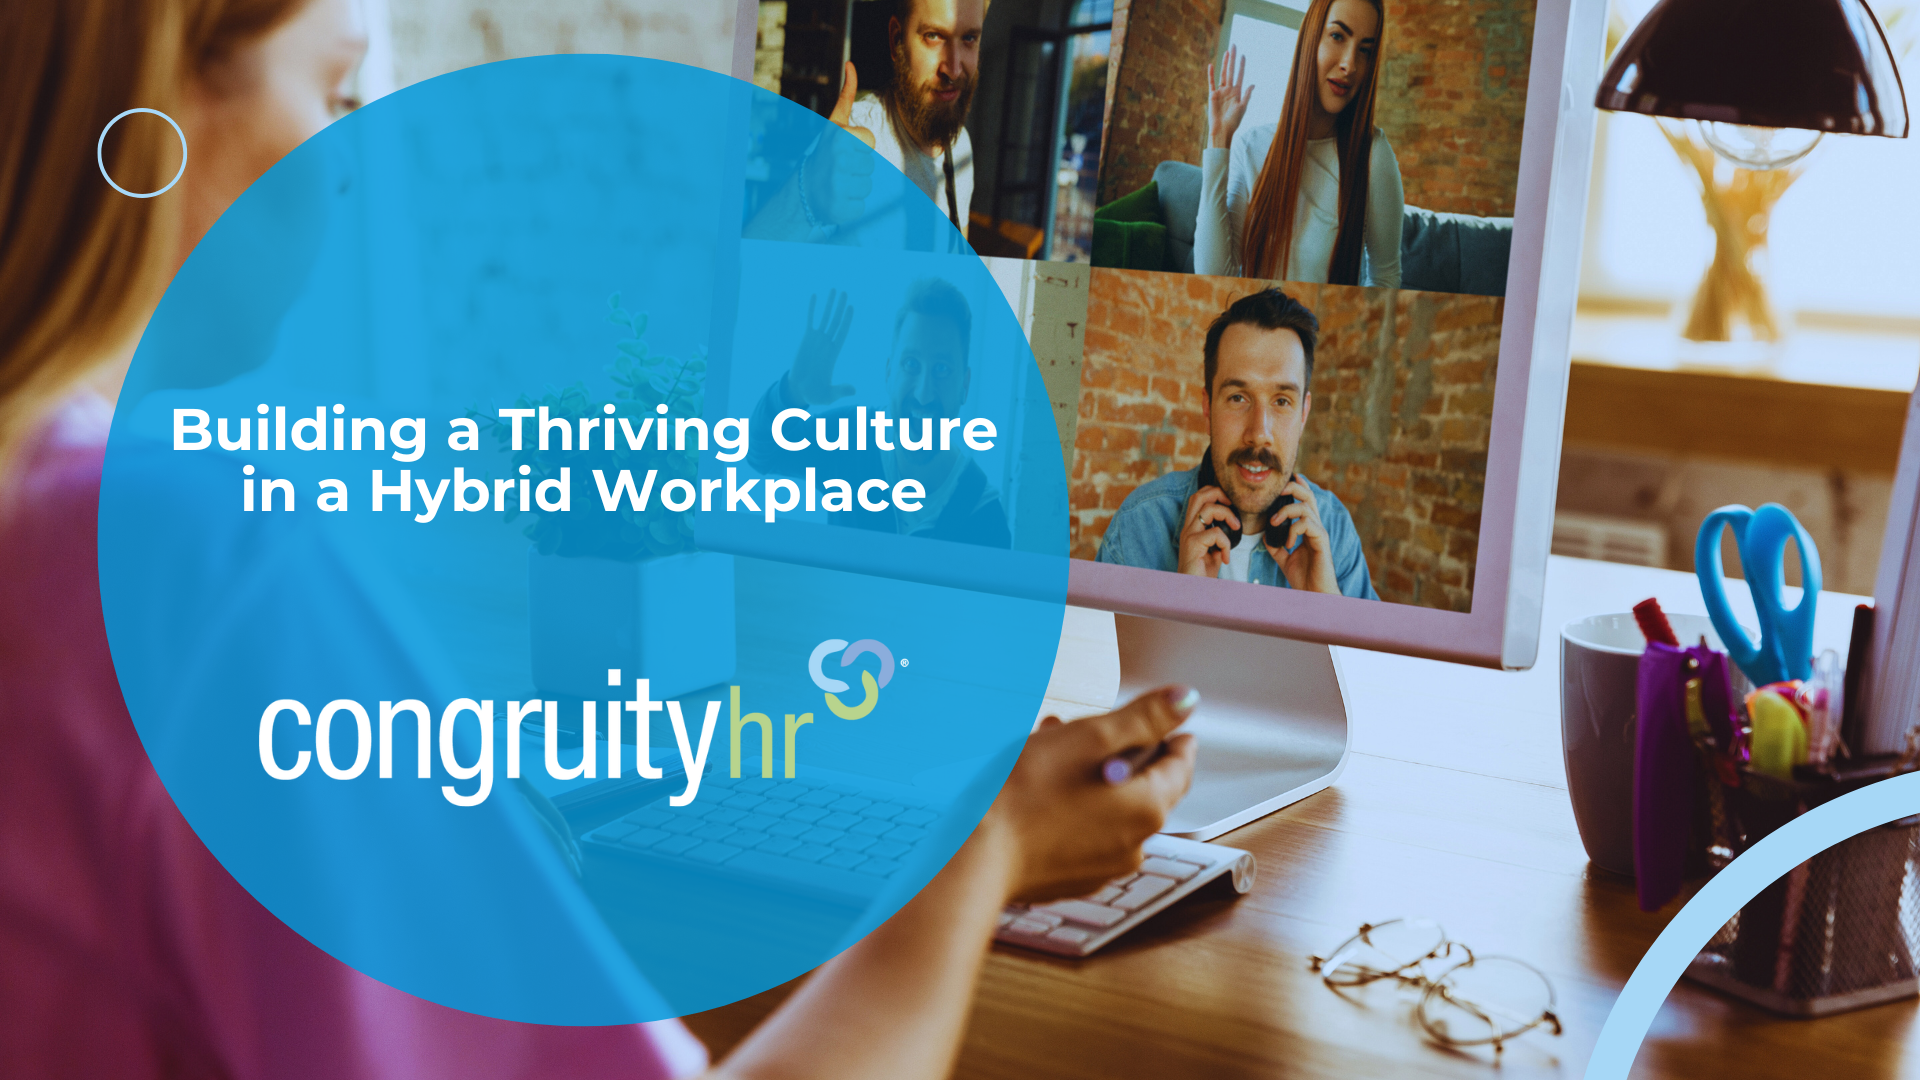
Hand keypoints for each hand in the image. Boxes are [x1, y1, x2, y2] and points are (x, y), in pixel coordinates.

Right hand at [790, 290, 855, 404]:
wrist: (799, 390)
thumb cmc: (815, 393)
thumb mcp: (829, 395)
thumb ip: (841, 390)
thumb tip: (855, 391)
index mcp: (834, 354)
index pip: (842, 333)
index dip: (846, 321)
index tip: (851, 307)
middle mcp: (827, 344)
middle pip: (835, 321)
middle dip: (840, 307)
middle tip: (844, 292)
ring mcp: (816, 340)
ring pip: (824, 318)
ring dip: (829, 304)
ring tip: (833, 289)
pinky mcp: (805, 339)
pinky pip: (810, 321)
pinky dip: (812, 309)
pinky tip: (815, 296)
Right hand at [802, 62, 876, 225]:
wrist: (805, 189)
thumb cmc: (826, 152)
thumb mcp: (835, 123)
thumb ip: (846, 95)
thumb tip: (851, 64)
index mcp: (840, 138)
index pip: (871, 141)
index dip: (860, 146)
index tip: (844, 148)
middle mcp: (838, 161)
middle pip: (871, 164)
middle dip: (859, 167)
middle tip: (841, 167)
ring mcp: (840, 186)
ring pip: (868, 185)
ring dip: (856, 186)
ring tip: (839, 182)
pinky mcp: (843, 209)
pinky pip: (862, 205)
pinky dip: (852, 205)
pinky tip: (838, 198)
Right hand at [978, 687, 1199, 902]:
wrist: (976, 855)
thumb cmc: (1027, 795)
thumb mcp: (1089, 738)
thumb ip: (1143, 718)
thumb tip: (1184, 700)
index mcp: (1147, 807)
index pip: (1180, 765)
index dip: (1172, 736)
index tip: (1169, 724)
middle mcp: (1135, 844)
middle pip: (1141, 786)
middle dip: (1117, 753)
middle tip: (1084, 730)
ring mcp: (1104, 866)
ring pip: (1110, 808)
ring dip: (1090, 778)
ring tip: (1049, 753)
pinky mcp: (1073, 878)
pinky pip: (1085, 834)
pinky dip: (1074, 809)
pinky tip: (1041, 792)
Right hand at [1177, 485, 1238, 576]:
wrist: (1193, 592)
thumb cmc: (1202, 574)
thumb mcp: (1213, 552)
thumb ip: (1219, 538)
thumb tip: (1232, 527)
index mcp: (1191, 527)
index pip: (1199, 497)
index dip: (1215, 493)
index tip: (1230, 505)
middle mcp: (1187, 528)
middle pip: (1200, 495)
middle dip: (1220, 494)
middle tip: (1233, 506)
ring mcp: (1188, 535)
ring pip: (1209, 509)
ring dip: (1228, 516)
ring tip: (1235, 529)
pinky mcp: (1192, 545)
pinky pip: (1215, 533)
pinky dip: (1226, 544)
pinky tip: (1225, 558)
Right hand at [1206, 46, 1252, 151]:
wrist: (1222, 131)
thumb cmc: (1234, 122)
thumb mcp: (1243, 107)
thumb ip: (1247, 95)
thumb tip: (1253, 84)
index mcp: (1238, 92)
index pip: (1240, 75)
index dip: (1242, 65)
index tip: (1243, 55)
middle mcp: (1229, 90)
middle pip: (1231, 71)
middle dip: (1233, 59)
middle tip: (1234, 46)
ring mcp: (1220, 92)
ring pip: (1222, 74)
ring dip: (1224, 63)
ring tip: (1227, 52)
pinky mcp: (1212, 95)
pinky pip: (1211, 83)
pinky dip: (1211, 74)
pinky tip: (1211, 65)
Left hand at [1265, 473, 1339, 593]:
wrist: (1314, 594)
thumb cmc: (1303, 577)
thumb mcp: (1284, 559)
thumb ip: (1276, 546)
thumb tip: (1265, 536)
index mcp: (1308, 528)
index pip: (1304, 501)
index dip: (1297, 486)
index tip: (1287, 479)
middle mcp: (1315, 527)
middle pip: (1308, 496)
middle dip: (1293, 488)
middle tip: (1277, 492)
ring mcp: (1320, 533)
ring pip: (1306, 508)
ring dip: (1286, 512)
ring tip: (1274, 523)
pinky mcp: (1322, 542)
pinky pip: (1308, 524)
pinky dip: (1294, 529)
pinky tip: (1287, 543)